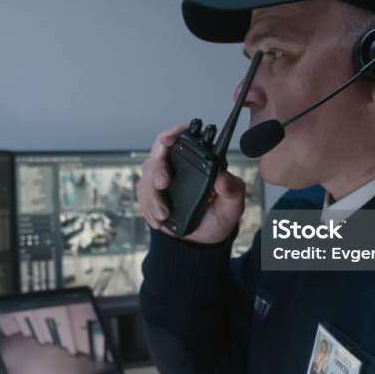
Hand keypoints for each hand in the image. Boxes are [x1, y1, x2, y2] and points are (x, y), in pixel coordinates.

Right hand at [137, 124, 245, 243]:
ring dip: (153, 196)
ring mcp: (161, 179)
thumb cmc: (217, 217)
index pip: (181, 138)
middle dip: (158, 169)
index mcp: (197, 160)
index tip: (170, 137)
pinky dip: (148, 208)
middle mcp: (177, 165)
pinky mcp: (151, 194)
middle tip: (163, 184)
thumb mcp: (232, 206)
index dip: (173, 132)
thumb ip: (232, 190)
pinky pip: (142, 195)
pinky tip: (159, 220)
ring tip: (164, 214)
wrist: (201, 241)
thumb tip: (224, 177)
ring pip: (147, 176)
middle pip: (158, 154)